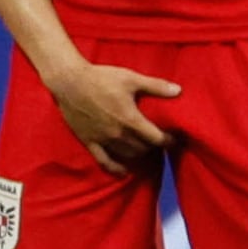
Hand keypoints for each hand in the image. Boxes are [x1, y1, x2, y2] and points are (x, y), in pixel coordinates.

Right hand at [40, 55, 180, 172]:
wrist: (68, 81)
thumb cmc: (100, 78)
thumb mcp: (130, 78)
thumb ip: (155, 86)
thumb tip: (179, 90)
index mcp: (130, 119)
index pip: (157, 139)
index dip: (169, 140)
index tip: (174, 138)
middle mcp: (118, 134)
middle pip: (144, 148)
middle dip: (154, 145)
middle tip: (157, 139)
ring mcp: (103, 139)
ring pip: (128, 155)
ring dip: (139, 153)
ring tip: (143, 147)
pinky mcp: (89, 141)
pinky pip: (104, 160)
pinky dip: (116, 168)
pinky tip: (124, 171)